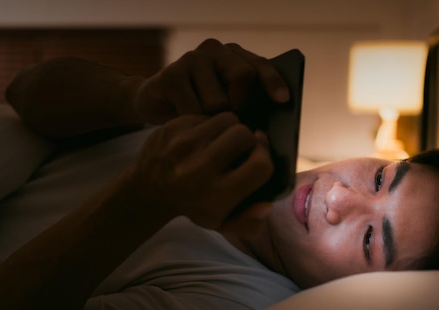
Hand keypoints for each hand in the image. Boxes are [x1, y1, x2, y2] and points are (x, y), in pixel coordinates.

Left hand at [127, 112, 273, 229]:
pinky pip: (207, 115)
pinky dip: (210, 124)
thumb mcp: (221, 222)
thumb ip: (249, 222)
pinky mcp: (173, 127)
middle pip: (246, 135)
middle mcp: (200, 169)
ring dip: (231, 128)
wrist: (148, 191)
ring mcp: (184, 145)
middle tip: (239, 149)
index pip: (261, 164)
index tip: (258, 155)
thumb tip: (267, 206)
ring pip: (228, 119)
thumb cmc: (194, 206)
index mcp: (217, 194)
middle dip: (248, 139)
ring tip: (223, 142)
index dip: (265, 156)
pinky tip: (203, 138)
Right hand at [133, 39, 289, 124]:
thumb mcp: (225, 103)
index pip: (260, 65)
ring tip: (203, 123)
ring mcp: (192, 59)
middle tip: (232, 122)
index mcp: (234, 56)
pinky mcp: (171, 75)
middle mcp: (215, 51)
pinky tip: (184, 122)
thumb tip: (265, 129)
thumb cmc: (197, 107)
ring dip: (213, 121)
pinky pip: (193, 109)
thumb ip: (244, 104)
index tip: (283, 100)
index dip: (273, 82)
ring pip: (218, 100)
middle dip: (241, 106)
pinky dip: (193, 123)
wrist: (154, 103)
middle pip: (243, 76)